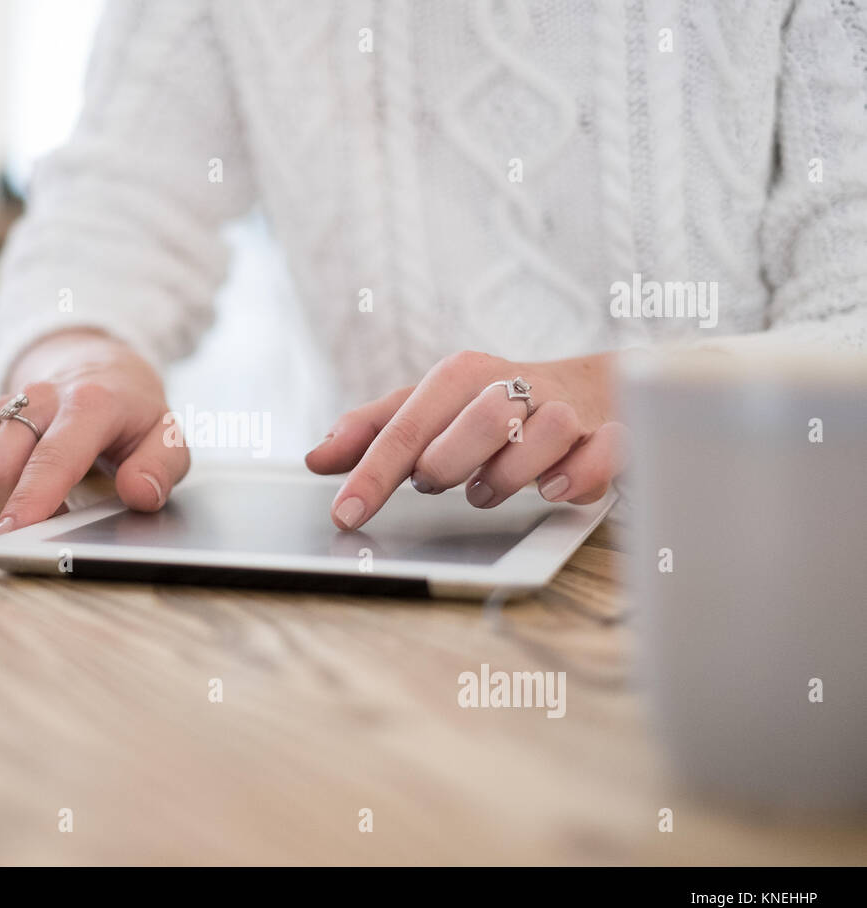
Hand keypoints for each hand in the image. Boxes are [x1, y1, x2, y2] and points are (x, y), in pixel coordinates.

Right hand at [0, 331, 187, 534]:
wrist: (96, 369)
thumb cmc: (130, 412)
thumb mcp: (166, 436)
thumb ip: (160, 467)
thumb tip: (138, 494)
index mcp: (89, 402)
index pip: (53, 456)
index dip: (33, 499)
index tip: (19, 535)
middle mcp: (36, 400)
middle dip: (13, 513)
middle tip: (51, 528)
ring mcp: (2, 410)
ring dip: (0, 508)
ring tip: (42, 507)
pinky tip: (20, 495)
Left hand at [305, 350, 628, 529]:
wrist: (590, 389)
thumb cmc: (492, 405)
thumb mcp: (428, 409)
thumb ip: (372, 431)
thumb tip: (317, 458)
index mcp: (461, 375)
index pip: (407, 425)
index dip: (372, 474)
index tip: (345, 514)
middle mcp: (514, 386)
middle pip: (480, 418)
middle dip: (449, 462)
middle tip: (435, 482)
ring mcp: (566, 410)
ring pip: (543, 435)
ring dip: (509, 475)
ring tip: (487, 488)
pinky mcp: (608, 435)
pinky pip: (602, 454)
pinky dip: (576, 476)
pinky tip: (551, 489)